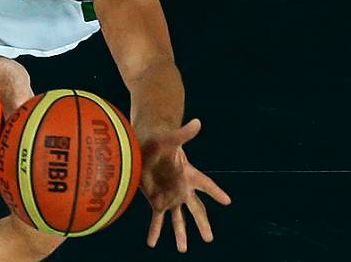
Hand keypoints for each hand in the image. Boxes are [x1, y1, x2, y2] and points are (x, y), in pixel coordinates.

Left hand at [138, 119, 231, 251]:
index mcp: (188, 175)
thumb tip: (197, 121)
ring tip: (182, 250)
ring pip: (177, 219)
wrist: (143, 147)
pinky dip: (154, 231)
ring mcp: (169, 197)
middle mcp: (181, 189)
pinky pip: (156, 219)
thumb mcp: (172, 139)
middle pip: (195, 209)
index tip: (227, 201)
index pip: (206, 184)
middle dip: (202, 224)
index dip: (215, 192)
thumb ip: (185, 133)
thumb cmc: (158, 141)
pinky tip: (151, 243)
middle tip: (209, 239)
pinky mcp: (155, 200)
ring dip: (180, 234)